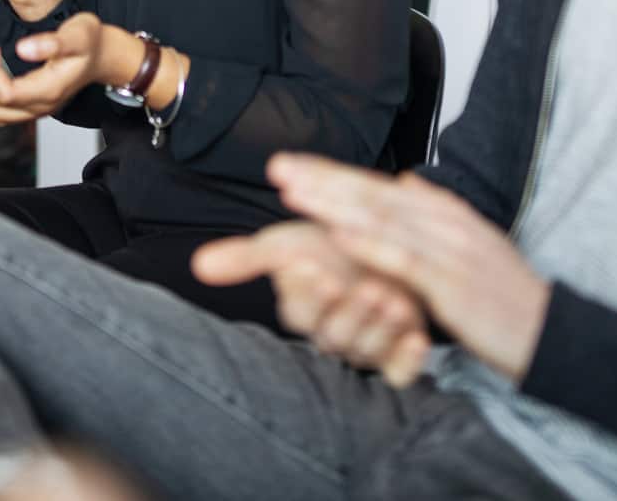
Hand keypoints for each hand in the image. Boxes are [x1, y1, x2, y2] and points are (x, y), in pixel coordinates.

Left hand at [0, 12, 122, 125]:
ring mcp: (37, 107)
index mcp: (48, 90)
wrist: (105, 55)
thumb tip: (21, 49)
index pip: (4, 93)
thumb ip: (50, 43)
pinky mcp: (33, 103)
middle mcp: (40, 105)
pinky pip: (1, 109)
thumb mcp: (76, 35)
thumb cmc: (92, 43)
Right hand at [194, 220, 434, 384]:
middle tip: (356, 285)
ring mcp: (368, 346)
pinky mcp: (400, 356)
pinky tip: (418, 338)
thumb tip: (198, 265)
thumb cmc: (331, 245)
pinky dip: (410, 359)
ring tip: (390, 297)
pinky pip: (401, 373)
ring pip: (367, 350)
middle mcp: (334, 333)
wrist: (385, 245)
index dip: (303, 288)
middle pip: (333, 334)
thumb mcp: (288, 243)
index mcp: (304, 310)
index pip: (297, 309)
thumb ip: (247, 257)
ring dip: (378, 326)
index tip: (307, 262)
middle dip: (345, 310)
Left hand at [264, 154, 552, 383]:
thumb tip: (405, 180)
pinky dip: (371, 244)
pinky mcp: (454, 284)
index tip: (290, 165)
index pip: (377, 187)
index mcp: (445, 212)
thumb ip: (435, 210)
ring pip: (381, 219)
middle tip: (277, 167)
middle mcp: (445, 221)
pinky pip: (405, 260)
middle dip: (322, 179)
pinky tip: (338, 234)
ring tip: (293, 192)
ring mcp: (450, 250)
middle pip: (372, 194)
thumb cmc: (504, 296)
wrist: (551, 334)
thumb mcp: (471, 243)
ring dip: (334, 203)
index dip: (332, 174)